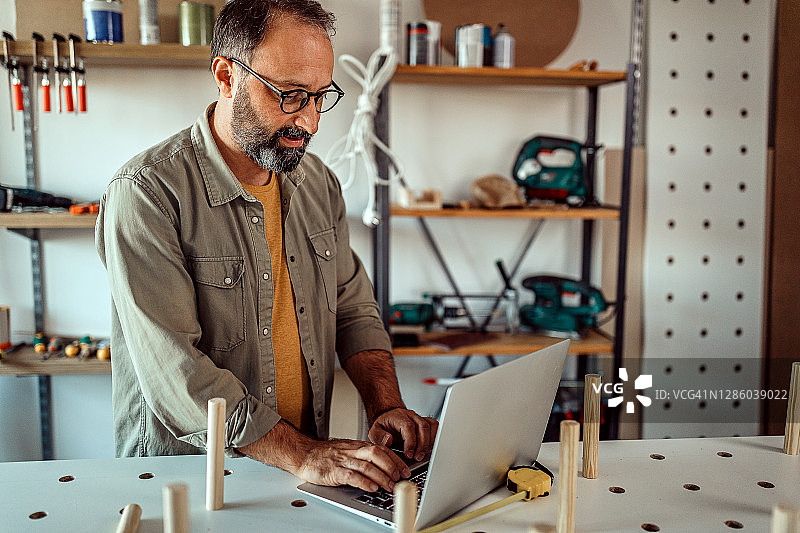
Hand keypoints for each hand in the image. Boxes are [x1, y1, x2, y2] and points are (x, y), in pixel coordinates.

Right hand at [295, 438, 410, 492]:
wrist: (304, 454)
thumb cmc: (325, 455)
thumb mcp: (348, 450)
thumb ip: (363, 456)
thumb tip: (383, 465)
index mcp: (357, 446)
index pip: (381, 449)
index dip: (395, 459)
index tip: (405, 469)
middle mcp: (352, 451)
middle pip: (377, 454)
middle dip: (392, 466)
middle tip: (401, 477)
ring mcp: (343, 460)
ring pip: (367, 465)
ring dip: (381, 476)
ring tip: (390, 486)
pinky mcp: (334, 471)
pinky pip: (351, 476)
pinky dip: (363, 482)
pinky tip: (372, 487)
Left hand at [368, 408, 438, 461]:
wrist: (389, 419)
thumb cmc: (384, 426)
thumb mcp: (374, 431)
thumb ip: (379, 436)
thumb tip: (389, 440)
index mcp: (398, 416)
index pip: (408, 427)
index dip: (411, 442)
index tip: (409, 454)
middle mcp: (411, 416)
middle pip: (422, 426)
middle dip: (422, 445)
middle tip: (417, 457)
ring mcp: (419, 418)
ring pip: (431, 426)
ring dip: (429, 442)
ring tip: (423, 454)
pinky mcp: (426, 422)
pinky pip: (435, 427)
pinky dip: (434, 438)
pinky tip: (428, 448)